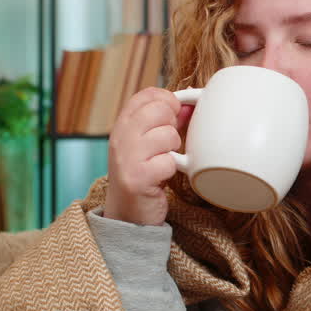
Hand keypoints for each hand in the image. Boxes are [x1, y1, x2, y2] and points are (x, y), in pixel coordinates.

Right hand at [103, 87, 192, 225]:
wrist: (128, 215)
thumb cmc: (143, 176)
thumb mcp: (149, 145)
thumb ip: (168, 122)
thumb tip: (189, 103)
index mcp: (123, 125)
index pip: (147, 95)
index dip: (167, 101)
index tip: (172, 117)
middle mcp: (121, 137)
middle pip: (160, 110)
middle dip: (172, 126)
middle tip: (167, 145)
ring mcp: (126, 157)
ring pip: (168, 135)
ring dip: (173, 150)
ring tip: (163, 162)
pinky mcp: (137, 178)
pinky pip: (168, 162)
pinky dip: (171, 171)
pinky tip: (161, 177)